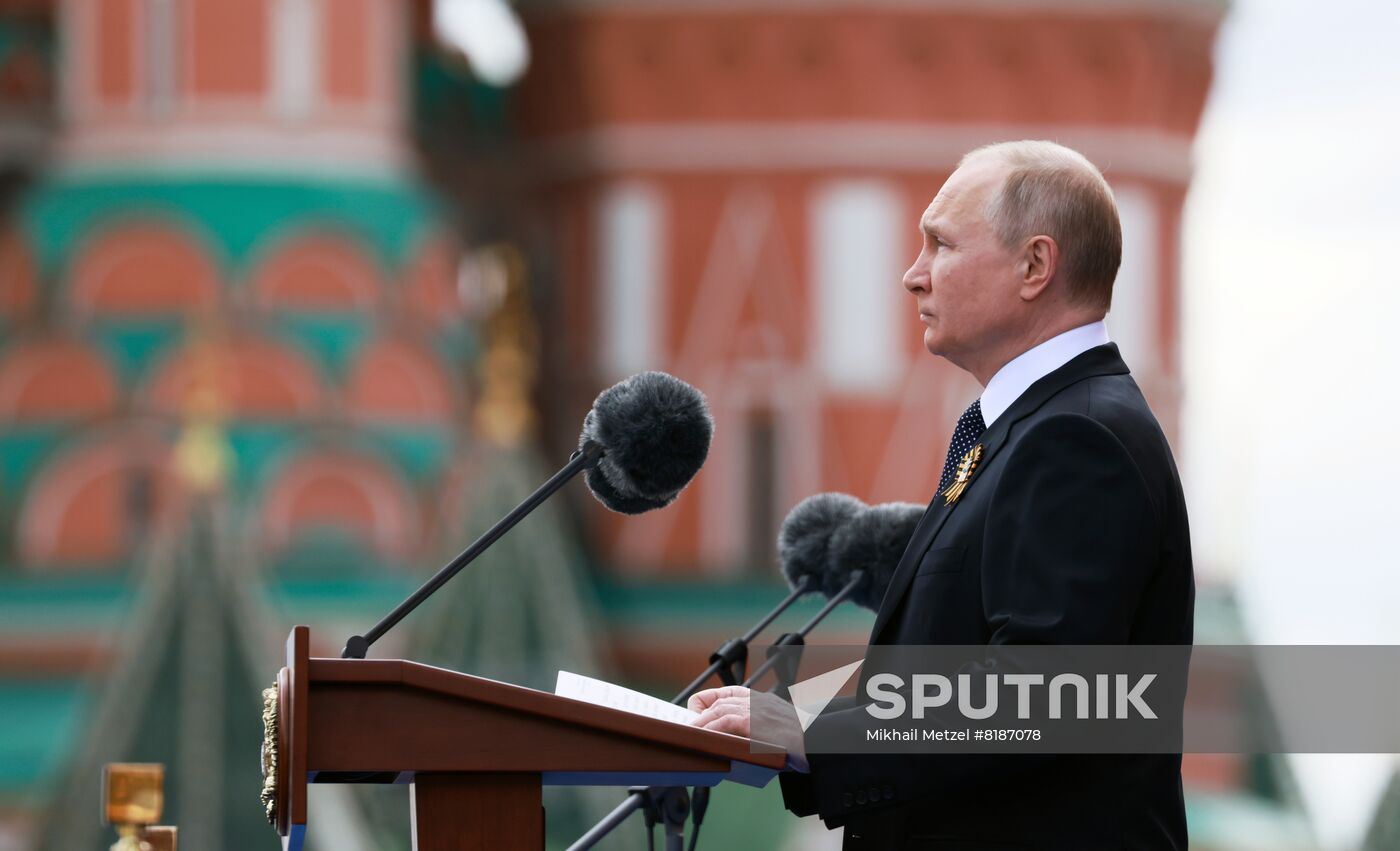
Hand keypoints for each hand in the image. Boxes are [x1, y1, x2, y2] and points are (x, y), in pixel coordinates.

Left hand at [689, 685, 809, 771]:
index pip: (730, 692)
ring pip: (718, 711)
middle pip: (720, 701)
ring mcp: (754, 710)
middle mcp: (756, 701)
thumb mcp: (780, 725)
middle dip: (701, 712)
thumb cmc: (802, 739)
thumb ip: (763, 725)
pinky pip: (722, 723)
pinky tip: (702, 736)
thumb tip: (745, 740)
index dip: (710, 700)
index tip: (700, 709)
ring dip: (701, 722)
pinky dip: (709, 729)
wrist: (816, 741)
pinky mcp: (751, 723)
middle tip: (691, 725)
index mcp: (763, 699)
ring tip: (692, 732)